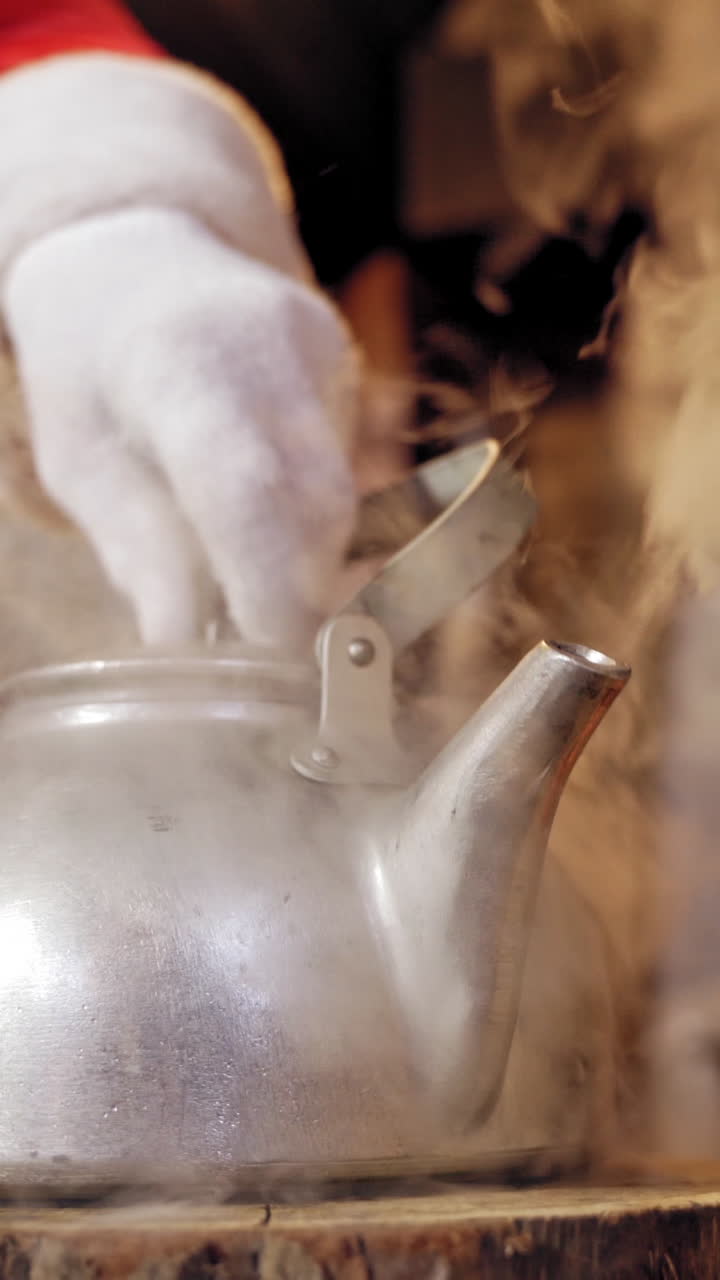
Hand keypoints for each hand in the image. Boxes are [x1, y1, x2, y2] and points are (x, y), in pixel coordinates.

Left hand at [3, 205, 358, 647]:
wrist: (136, 265)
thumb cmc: (92, 371)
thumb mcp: (83, 463)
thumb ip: (141, 551)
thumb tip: (190, 651)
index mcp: (178, 356)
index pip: (245, 484)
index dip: (267, 583)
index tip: (265, 654)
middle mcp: (273, 340)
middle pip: (316, 501)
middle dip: (297, 593)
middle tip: (260, 651)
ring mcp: (325, 351)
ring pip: (342, 498)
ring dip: (307, 566)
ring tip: (250, 591)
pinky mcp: (351, 372)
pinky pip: (348, 477)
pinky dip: (314, 529)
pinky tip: (267, 531)